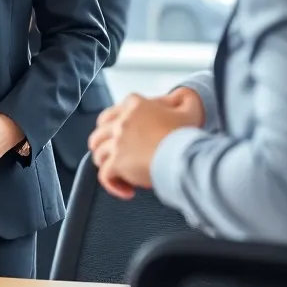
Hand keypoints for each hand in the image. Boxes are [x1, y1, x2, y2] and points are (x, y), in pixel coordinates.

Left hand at [88, 88, 203, 199]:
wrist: (183, 155)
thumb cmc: (184, 136)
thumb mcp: (187, 111)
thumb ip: (182, 100)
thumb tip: (182, 96)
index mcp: (134, 105)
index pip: (111, 113)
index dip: (114, 127)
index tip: (125, 138)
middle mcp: (122, 121)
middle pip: (99, 134)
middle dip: (103, 145)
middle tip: (114, 154)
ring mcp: (117, 142)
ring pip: (99, 154)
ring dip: (107, 164)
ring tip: (119, 173)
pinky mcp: (117, 162)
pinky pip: (105, 176)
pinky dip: (112, 184)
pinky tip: (126, 190)